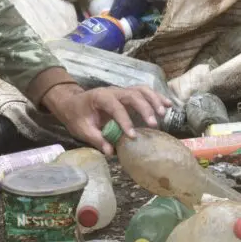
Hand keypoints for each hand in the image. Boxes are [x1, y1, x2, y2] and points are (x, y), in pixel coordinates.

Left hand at [41, 84, 172, 155]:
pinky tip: (168, 105)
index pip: (114, 106)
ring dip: (153, 100)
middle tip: (154, 124)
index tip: (133, 135)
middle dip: (144, 108)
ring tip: (163, 114)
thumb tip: (111, 151)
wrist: (72, 103)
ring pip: (140, 90)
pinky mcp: (127, 95)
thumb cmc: (77, 116)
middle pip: (132, 94)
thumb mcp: (81, 129)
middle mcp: (112, 91)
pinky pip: (143, 92)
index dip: (124, 120)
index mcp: (99, 97)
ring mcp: (121, 92)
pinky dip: (156, 97)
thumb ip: (96, 139)